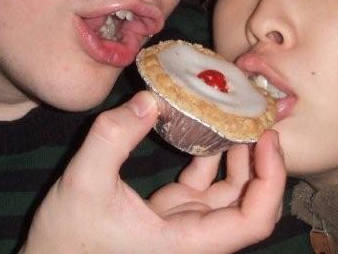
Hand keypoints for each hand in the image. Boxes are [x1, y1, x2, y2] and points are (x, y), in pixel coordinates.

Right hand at [20, 91, 285, 253]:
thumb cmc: (66, 240)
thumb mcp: (83, 183)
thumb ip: (112, 137)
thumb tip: (150, 98)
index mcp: (189, 243)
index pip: (254, 219)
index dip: (271, 179)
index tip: (266, 138)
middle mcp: (195, 240)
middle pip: (252, 205)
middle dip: (261, 162)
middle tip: (257, 118)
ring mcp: (184, 228)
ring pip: (231, 195)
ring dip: (239, 158)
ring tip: (237, 116)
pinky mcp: (170, 218)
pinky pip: (203, 188)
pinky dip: (210, 159)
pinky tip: (206, 129)